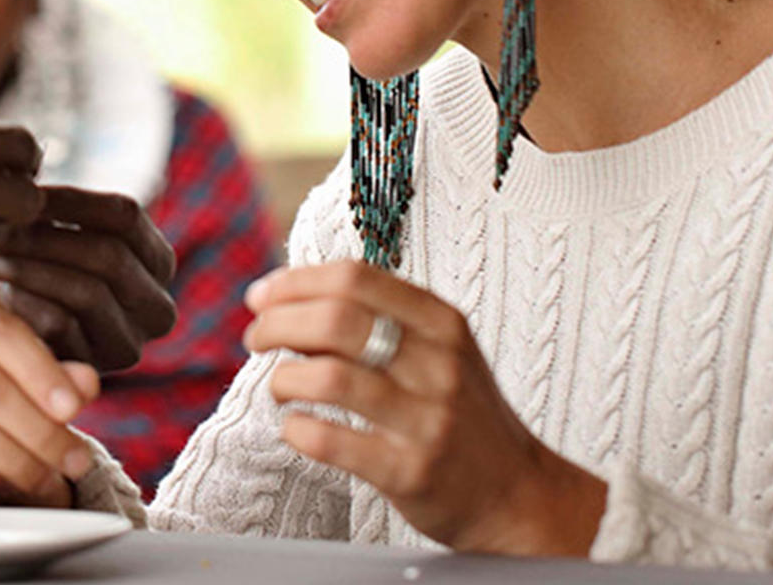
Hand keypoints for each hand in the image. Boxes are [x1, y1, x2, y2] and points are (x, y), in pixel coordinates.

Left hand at [0, 186, 177, 371]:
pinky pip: (61, 327)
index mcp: (158, 262)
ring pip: (87, 291)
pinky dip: (21, 302)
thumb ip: (52, 207)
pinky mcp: (94, 372)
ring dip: (29, 266)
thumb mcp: (51, 233)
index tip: (20, 189)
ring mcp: (130, 345)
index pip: (125, 216)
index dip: (70, 199)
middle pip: (108, 254)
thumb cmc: (29, 269)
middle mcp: (158, 307)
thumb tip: (27, 165)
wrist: (5, 339)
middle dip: (45, 235)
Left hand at [245, 260, 606, 556]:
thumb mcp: (440, 348)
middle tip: (257, 339)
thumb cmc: (458, 411)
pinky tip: (295, 427)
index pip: (354, 278)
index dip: (294, 282)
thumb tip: (289, 295)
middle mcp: (438, 364)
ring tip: (280, 386)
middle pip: (335, 320)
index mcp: (441, 322)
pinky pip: (331, 441)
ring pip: (328, 377)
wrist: (516, 494)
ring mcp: (427, 420)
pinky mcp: (410, 472)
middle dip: (277, 324)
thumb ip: (379, 316)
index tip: (261, 297)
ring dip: (283, 378)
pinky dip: (297, 429)